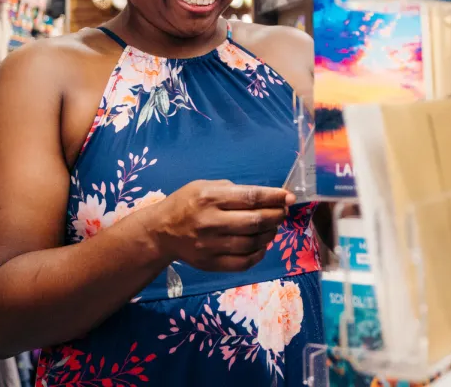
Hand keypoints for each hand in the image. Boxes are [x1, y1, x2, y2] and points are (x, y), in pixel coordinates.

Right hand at [145, 180, 293, 272]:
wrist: (161, 232)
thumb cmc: (187, 203)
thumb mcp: (205, 186)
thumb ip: (234, 191)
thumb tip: (267, 197)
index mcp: (210, 198)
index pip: (251, 197)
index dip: (274, 197)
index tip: (289, 197)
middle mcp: (210, 222)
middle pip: (255, 221)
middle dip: (276, 216)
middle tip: (283, 212)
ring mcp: (210, 245)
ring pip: (252, 243)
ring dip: (269, 234)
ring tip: (272, 227)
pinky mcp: (210, 263)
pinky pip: (243, 262)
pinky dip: (258, 254)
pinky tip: (261, 245)